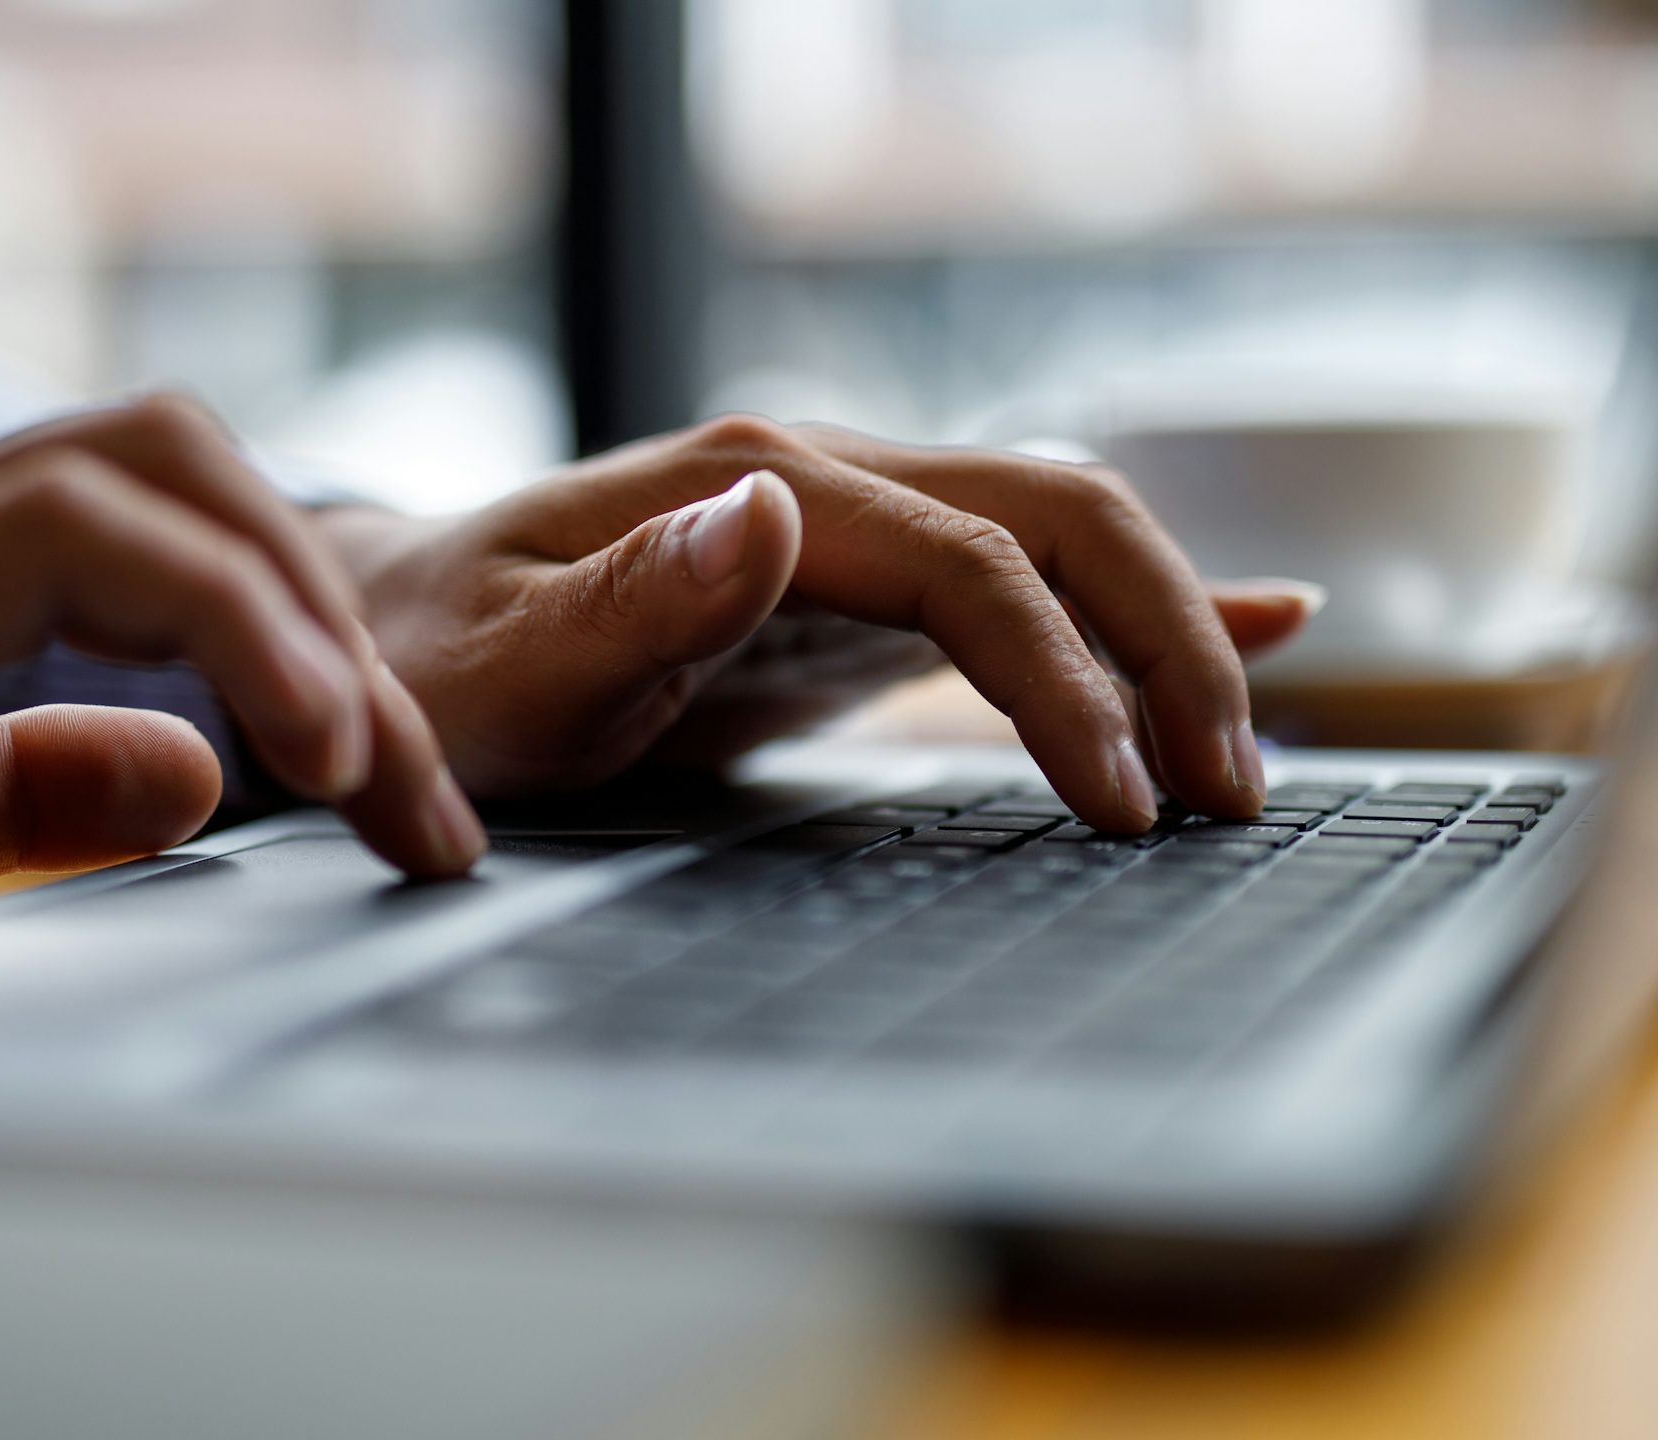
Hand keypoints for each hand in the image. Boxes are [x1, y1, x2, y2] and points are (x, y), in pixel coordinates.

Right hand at [0, 398, 483, 1004]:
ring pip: (169, 472)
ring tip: (387, 777)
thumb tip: (192, 772)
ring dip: (316, 621)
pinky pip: (93, 533)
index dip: (312, 651)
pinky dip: (234, 621)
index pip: (173, 534)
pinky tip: (300, 742)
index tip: (396, 800)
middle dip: (348, 631)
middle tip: (430, 807)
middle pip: (199, 479)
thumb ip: (16, 790)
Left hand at [322, 416, 1318, 827]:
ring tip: (1236, 764)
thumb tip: (777, 514)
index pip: (968, 564)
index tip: (1115, 803)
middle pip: (1059, 518)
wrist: (397, 632)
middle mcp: (823, 476)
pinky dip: (1140, 606)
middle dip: (1166, 647)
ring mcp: (853, 519)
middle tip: (1226, 795)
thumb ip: (632, 601)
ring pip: (1066, 536)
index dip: (1062, 679)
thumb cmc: (433, 667)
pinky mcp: (865, 581)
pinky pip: (1028, 573)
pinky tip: (1261, 621)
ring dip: (1170, 637)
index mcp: (752, 482)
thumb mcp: (500, 664)